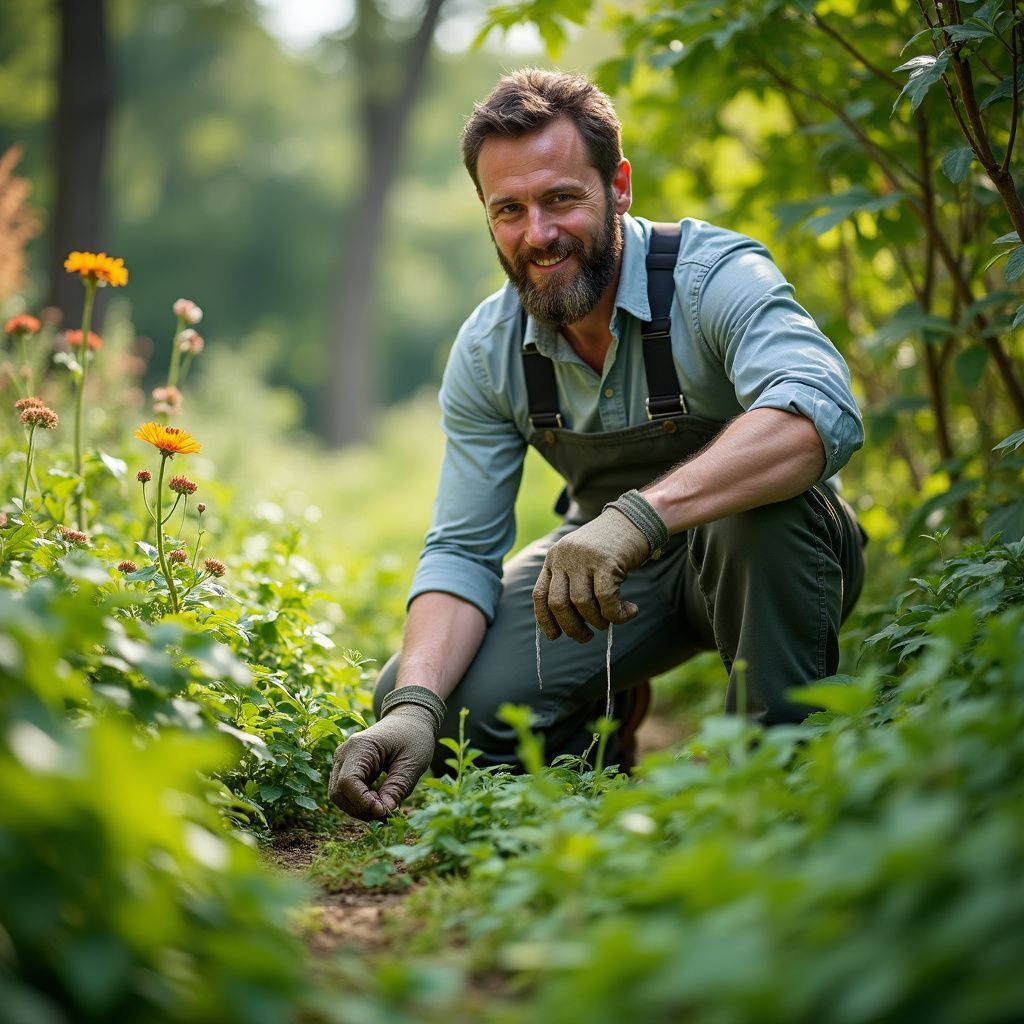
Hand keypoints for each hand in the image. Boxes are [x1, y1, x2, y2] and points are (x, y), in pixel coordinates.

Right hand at [328, 705, 435, 820]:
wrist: (410, 721)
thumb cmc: (413, 737)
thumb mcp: (413, 763)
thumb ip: (398, 787)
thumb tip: (384, 811)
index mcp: (360, 747)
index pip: (348, 782)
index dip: (362, 802)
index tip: (384, 811)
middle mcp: (345, 753)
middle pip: (338, 792)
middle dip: (360, 809)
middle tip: (386, 812)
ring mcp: (343, 760)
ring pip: (338, 795)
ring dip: (359, 808)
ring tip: (384, 807)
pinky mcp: (347, 768)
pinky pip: (345, 792)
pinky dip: (359, 802)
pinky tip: (379, 801)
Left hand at [532, 506, 650, 642]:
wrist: (635, 519)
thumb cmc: (610, 547)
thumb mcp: (582, 560)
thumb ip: (572, 582)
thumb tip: (568, 622)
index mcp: (554, 558)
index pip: (540, 594)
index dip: (545, 620)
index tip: (554, 636)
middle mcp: (564, 556)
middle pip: (558, 603)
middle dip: (571, 627)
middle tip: (586, 637)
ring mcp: (584, 558)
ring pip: (582, 604)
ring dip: (598, 621)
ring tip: (611, 622)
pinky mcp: (606, 561)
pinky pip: (606, 599)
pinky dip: (617, 613)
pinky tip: (629, 612)